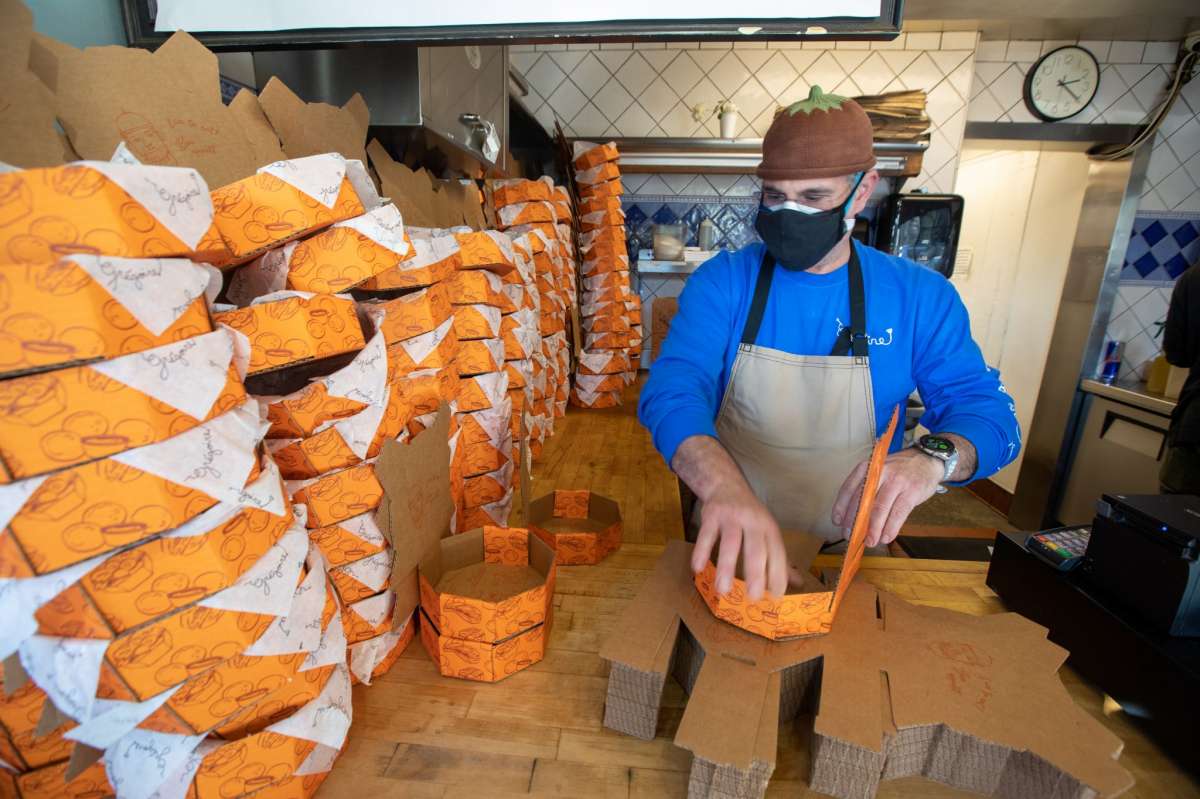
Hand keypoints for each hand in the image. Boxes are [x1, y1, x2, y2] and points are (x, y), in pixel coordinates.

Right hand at [690, 480, 787, 600]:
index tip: (776, 596)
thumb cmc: (750, 514)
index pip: (777, 553)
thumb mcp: (767, 531)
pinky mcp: (711, 515)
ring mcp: (731, 517)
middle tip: (752, 597)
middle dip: (755, 574)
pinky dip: (701, 552)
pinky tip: (698, 569)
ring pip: (730, 543)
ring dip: (726, 567)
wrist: (726, 484)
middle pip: (756, 548)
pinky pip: (706, 535)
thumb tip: (798, 582)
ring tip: (723, 590)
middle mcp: (753, 521)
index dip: (778, 574)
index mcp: (769, 528)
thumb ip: (778, 557)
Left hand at [830, 448, 943, 546]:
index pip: (849, 488)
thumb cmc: (899, 470)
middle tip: (851, 536)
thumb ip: (866, 489)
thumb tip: (854, 517)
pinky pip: (898, 513)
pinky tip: (886, 537)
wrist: (927, 459)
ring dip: (873, 529)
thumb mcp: (879, 472)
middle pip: (863, 500)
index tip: (837, 522)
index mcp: (868, 467)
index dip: (841, 506)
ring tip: (870, 542)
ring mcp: (897, 482)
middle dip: (855, 522)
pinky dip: (891, 528)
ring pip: (880, 509)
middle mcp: (880, 473)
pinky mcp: (912, 492)